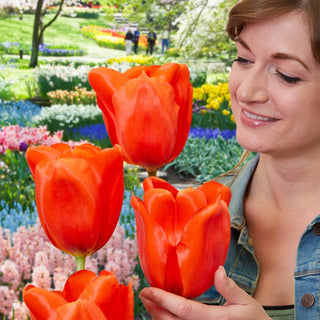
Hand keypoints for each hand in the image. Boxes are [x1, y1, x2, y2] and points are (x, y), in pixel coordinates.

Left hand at [139, 266, 270, 319]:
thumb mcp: (246, 302)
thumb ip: (230, 288)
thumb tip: (218, 270)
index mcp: (214, 319)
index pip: (183, 309)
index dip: (163, 299)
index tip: (148, 290)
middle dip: (154, 308)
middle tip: (143, 294)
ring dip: (158, 316)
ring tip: (149, 303)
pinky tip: (163, 314)